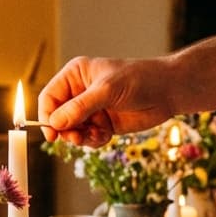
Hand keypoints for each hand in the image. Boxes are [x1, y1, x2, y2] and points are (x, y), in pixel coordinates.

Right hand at [37, 56, 174, 145]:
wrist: (168, 91)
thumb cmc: (139, 80)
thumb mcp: (107, 91)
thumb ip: (80, 107)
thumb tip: (55, 123)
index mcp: (75, 75)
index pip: (49, 97)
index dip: (47, 116)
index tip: (52, 134)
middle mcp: (80, 93)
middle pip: (58, 118)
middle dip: (67, 130)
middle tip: (78, 138)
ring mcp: (91, 109)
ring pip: (72, 131)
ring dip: (81, 138)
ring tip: (96, 135)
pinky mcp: (103, 124)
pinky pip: (88, 138)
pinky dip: (94, 141)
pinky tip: (106, 135)